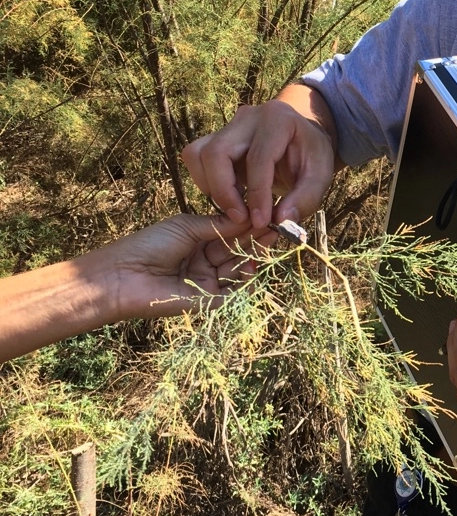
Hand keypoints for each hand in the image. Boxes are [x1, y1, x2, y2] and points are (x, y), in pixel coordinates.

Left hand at [87, 214, 272, 319]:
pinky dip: (245, 283)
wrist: (123, 277)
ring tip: (265, 244)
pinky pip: (233, 294)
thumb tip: (247, 215)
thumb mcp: (186, 227)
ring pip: (238, 270)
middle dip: (255, 239)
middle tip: (273, 226)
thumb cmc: (150, 245)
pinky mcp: (207, 301)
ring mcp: (207, 281)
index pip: (230, 232)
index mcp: (199, 240)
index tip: (266, 213)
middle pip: (238, 250)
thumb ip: (218, 224)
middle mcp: (205, 261)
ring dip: (252, 258)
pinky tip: (251, 268)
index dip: (248, 224)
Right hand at [181, 96, 335, 228]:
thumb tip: (279, 221)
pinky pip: (195, 158)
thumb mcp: (321, 175)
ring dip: (211, 187)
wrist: (301, 138)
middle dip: (224, 191)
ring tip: (236, 208)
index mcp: (277, 119)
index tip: (260, 222)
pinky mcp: (215, 138)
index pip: (258, 159)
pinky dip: (206, 182)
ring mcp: (228, 126)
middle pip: (216, 152)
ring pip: (198, 154)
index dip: (257, 194)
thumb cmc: (311, 155)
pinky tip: (229, 196)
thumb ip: (305, 198)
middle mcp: (247, 117)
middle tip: (241, 218)